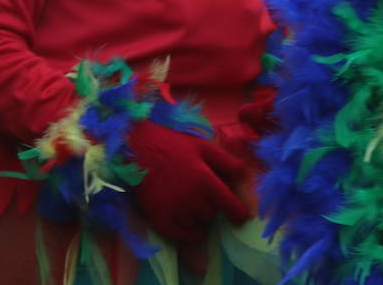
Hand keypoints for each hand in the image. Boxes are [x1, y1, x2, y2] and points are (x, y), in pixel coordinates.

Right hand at [128, 121, 250, 242]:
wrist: (138, 151)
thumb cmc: (173, 146)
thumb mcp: (203, 147)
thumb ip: (225, 161)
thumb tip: (245, 173)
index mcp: (204, 180)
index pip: (228, 204)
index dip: (238, 213)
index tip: (242, 218)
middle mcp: (192, 199)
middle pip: (212, 214)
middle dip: (211, 205)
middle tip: (201, 193)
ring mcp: (175, 211)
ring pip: (198, 225)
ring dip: (198, 217)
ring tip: (189, 202)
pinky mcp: (160, 220)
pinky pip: (181, 236)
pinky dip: (187, 232)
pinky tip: (186, 222)